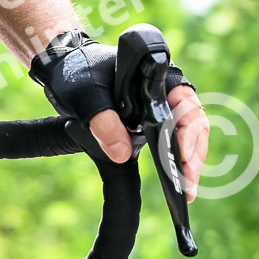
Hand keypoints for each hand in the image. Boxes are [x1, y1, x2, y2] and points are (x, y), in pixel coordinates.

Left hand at [31, 30, 208, 200]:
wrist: (64, 69)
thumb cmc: (78, 73)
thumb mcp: (85, 96)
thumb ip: (103, 122)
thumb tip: (122, 154)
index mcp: (155, 76)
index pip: (185, 102)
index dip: (188, 129)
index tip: (182, 155)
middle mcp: (163, 91)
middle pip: (192, 122)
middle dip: (194, 153)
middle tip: (188, 181)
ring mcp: (159, 107)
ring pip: (186, 134)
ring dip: (189, 161)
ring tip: (186, 188)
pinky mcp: (150, 123)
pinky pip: (170, 141)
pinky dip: (175, 161)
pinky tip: (176, 182)